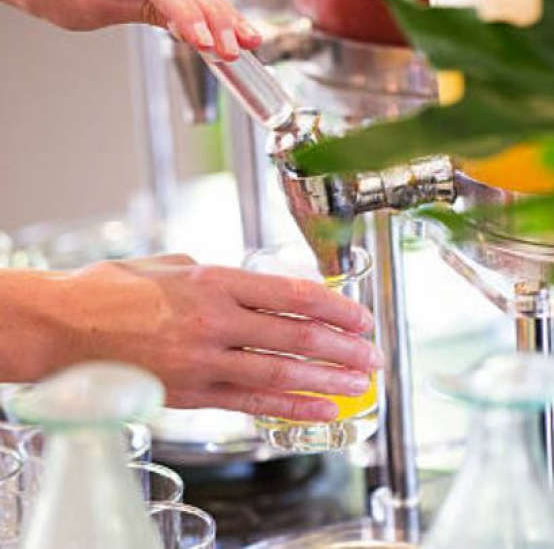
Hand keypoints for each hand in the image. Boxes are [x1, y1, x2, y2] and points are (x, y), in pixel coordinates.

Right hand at [3, 256, 381, 421]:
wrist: (60, 328)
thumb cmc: (114, 289)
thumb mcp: (173, 264)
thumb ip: (219, 277)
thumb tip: (255, 288)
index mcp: (214, 281)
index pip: (292, 295)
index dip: (335, 307)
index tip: (362, 317)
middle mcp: (214, 320)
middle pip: (295, 335)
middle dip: (342, 347)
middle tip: (374, 355)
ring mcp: (203, 360)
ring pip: (280, 371)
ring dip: (327, 379)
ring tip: (361, 384)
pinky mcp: (190, 393)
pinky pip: (250, 401)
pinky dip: (290, 405)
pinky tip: (321, 408)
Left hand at [4, 0, 260, 59]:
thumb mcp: (98, 4)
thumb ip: (145, 11)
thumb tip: (188, 29)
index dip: (188, 14)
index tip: (207, 42)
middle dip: (214, 20)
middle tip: (232, 50)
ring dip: (223, 17)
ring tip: (244, 43)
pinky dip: (216, 9)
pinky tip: (238, 28)